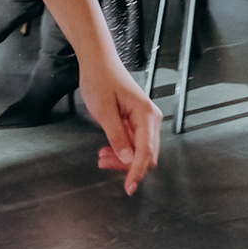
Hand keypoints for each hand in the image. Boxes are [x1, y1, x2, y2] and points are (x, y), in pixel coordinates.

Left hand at [80, 67, 160, 194]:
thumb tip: (128, 159)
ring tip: (102, 156)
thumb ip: (117, 135)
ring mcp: (143, 120)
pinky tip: (107, 149)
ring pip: (139, 151)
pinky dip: (120, 149)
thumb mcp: (104, 109)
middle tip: (103, 163)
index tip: (129, 187)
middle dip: (126, 165)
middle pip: (145, 154)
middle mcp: (150, 118)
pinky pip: (132, 142)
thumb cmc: (100, 78)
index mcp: (146, 114)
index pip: (146, 152)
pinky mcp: (136, 120)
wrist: (97, 61)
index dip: (137, 172)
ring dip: (122, 158)